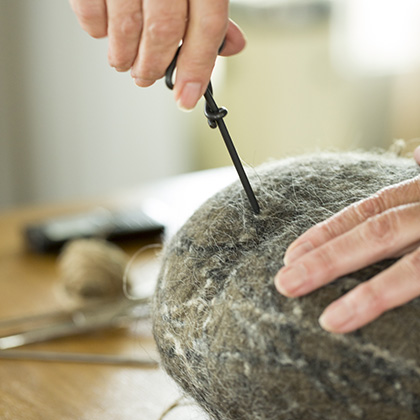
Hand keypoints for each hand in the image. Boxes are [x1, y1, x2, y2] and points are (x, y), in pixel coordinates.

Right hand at [69, 0, 245, 109]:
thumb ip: (211, 8)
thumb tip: (231, 46)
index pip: (207, 25)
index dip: (197, 68)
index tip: (187, 98)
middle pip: (164, 32)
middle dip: (154, 67)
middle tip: (147, 78)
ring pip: (126, 27)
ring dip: (124, 58)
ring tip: (125, 63)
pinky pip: (91, 12)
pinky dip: (97, 32)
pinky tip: (105, 32)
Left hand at [275, 149, 419, 333]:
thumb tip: (416, 153)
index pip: (365, 212)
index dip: (326, 233)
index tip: (290, 255)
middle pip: (375, 234)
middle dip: (328, 259)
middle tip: (285, 284)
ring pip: (411, 268)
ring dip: (368, 295)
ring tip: (331, 321)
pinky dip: (395, 296)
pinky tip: (363, 321)